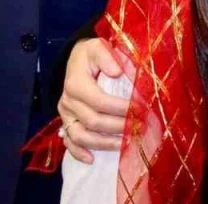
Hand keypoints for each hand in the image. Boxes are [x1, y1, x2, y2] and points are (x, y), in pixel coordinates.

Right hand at [59, 37, 128, 162]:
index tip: (141, 109)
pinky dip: (78, 153)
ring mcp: (66, 114)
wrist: (78, 59)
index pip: (99, 101)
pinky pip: (69, 142)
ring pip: (80, 136)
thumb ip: (107, 56)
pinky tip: (92, 159)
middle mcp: (68, 101)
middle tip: (140, 127)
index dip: (121, 108)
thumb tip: (117, 72)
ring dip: (103, 143)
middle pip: (93, 121)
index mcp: (76, 82)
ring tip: (124, 144)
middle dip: (118, 127)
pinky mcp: (66, 122)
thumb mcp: (98, 46)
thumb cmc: (92, 53)